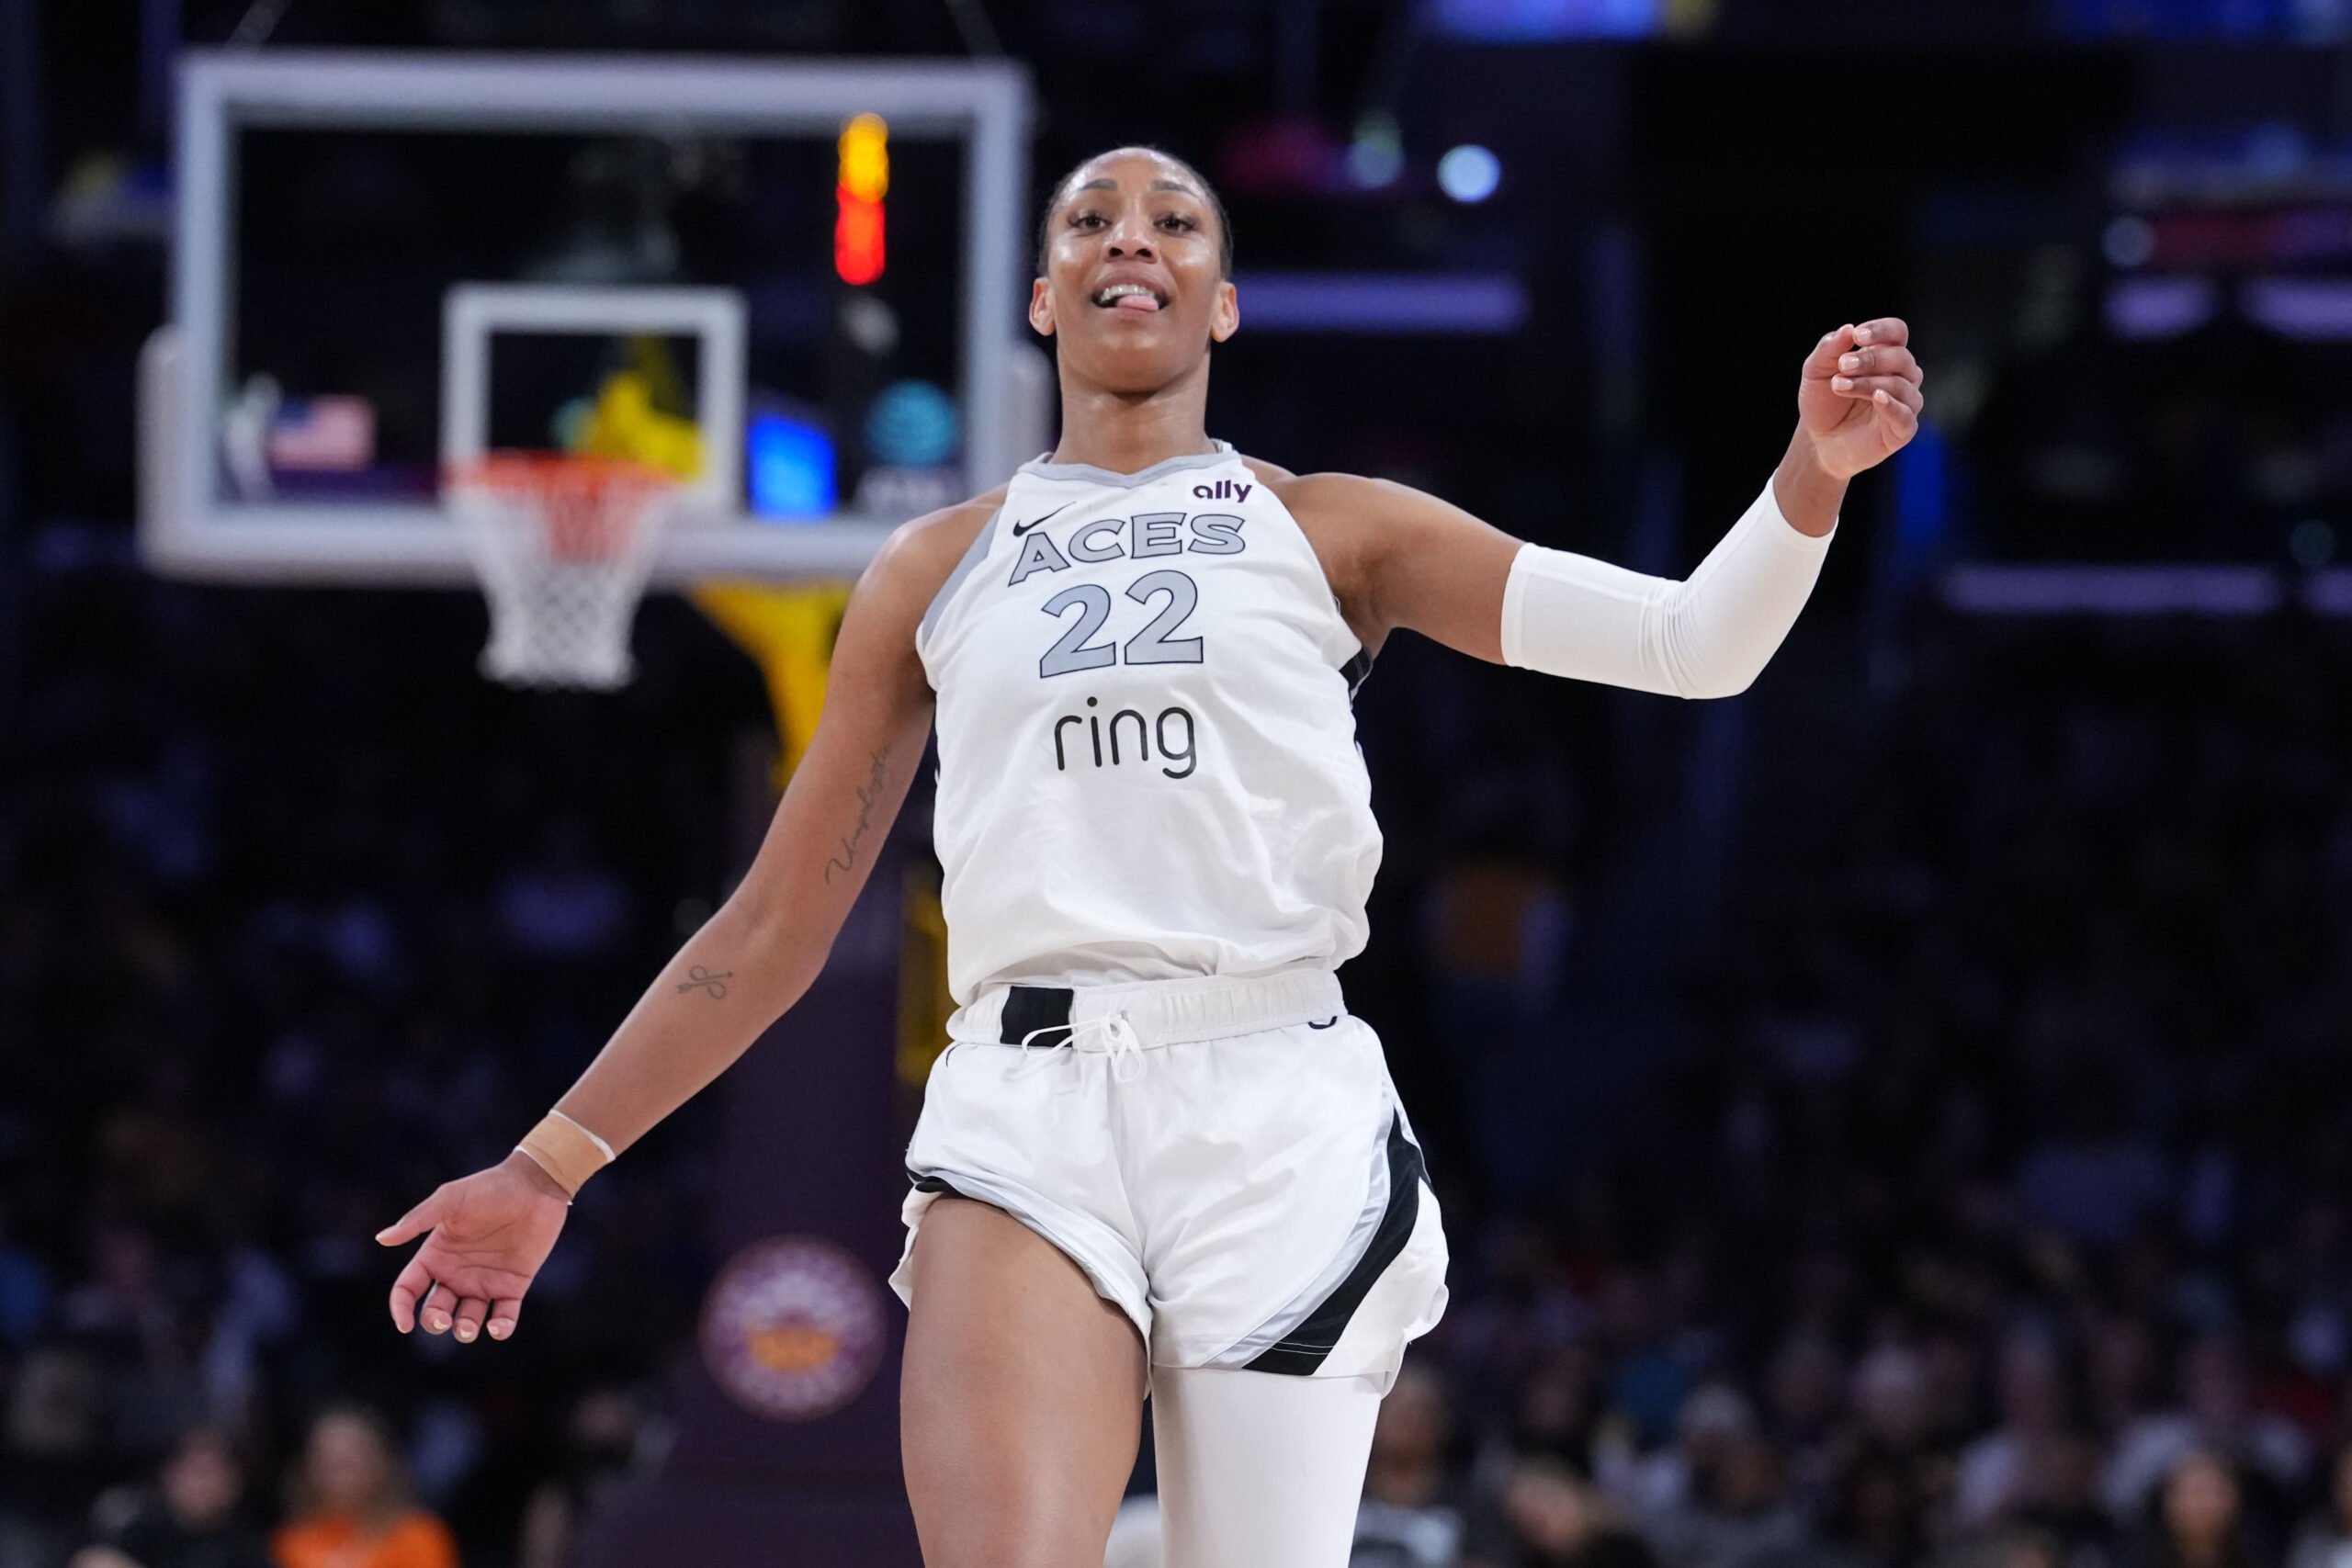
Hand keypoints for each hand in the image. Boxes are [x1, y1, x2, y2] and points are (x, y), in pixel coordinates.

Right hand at [377, 1151, 569, 1342]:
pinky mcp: (513, 1286)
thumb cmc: (489, 1188)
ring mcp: (484, 1281)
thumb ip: (417, 1220)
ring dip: (463, 1331)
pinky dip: (500, 1329)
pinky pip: (504, 1317)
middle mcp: (456, 1273)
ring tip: (466, 1327)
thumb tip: (381, 1238)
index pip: (408, 1289)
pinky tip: (496, 1327)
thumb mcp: (450, 1200)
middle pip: (435, 1311)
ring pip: (466, 1320)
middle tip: (443, 1320)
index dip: (401, 1308)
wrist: (535, 1186)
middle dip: (434, 1323)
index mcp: (435, 1255)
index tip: (404, 1324)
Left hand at [1795, 318, 1923, 481]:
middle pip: (1901, 357)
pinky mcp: (1902, 429)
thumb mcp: (1816, 371)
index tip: (1858, 336)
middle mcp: (1901, 376)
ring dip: (1869, 383)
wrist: (1817, 441)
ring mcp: (1905, 402)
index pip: (1897, 332)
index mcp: (1884, 355)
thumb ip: (1830, 348)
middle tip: (1842, 365)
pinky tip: (1877, 397)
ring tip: (1839, 385)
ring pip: (1900, 385)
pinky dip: (1892, 405)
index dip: (1882, 330)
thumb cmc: (1822, 402)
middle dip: (1871, 359)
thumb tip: (1848, 328)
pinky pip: (1906, 415)